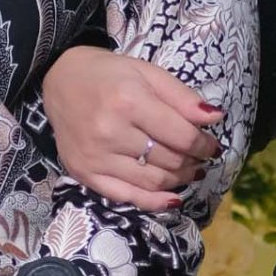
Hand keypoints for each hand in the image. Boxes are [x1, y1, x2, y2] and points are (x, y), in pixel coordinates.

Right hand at [41, 45, 220, 211]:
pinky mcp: (84, 174)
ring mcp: (96, 157)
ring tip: (188, 172)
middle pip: (169, 160)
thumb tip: (215, 119)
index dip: (204, 145)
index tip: (212, 146)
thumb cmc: (108, 74)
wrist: (59, 80)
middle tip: (199, 158)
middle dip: (192, 162)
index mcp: (129, 101)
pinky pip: (126, 197)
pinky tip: (172, 198)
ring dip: (178, 180)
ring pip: (152, 181)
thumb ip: (182, 96)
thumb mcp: (148, 73)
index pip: (182, 136)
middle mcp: (111, 132)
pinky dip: (154, 202)